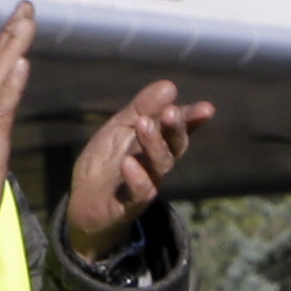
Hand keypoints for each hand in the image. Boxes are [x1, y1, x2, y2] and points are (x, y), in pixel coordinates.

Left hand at [65, 79, 211, 258]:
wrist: (84, 203)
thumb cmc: (107, 162)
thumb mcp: (121, 128)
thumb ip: (143, 108)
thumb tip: (169, 86)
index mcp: (156, 143)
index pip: (178, 129)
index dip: (192, 119)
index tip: (206, 109)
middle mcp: (156, 164)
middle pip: (174, 146)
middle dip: (175, 129)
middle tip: (171, 112)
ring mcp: (146, 183)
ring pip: (160, 166)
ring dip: (154, 144)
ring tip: (144, 124)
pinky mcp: (129, 204)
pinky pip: (140, 192)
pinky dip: (137, 178)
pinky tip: (129, 163)